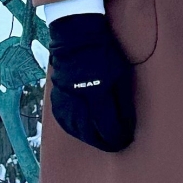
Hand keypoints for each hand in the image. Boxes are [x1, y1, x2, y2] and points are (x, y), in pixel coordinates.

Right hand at [48, 14, 136, 151]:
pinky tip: (82, 131)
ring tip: (100, 140)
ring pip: (75, 129)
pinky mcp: (56, 97)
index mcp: (96, 94)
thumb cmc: (103, 54)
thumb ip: (122, 101)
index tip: (125, 140)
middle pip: (90, 132)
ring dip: (88, 138)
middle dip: (103, 142)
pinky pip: (63, 120)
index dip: (117, 136)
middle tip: (115, 145)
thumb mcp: (119, 75)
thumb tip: (126, 124)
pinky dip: (74, 129)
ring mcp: (65, 99)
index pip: (107, 126)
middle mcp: (78, 100)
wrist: (76, 37)